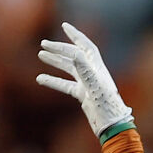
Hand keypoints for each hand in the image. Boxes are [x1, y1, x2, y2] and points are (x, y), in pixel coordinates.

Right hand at [38, 22, 132, 138]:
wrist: (112, 127)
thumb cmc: (107, 107)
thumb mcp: (95, 86)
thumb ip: (84, 69)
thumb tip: (74, 52)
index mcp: (98, 68)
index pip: (85, 46)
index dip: (76, 35)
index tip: (64, 25)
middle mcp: (93, 74)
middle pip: (74, 56)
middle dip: (60, 48)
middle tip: (43, 43)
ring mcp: (88, 85)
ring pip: (69, 69)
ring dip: (55, 61)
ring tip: (40, 55)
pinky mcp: (83, 96)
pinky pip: (65, 85)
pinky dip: (53, 81)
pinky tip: (40, 79)